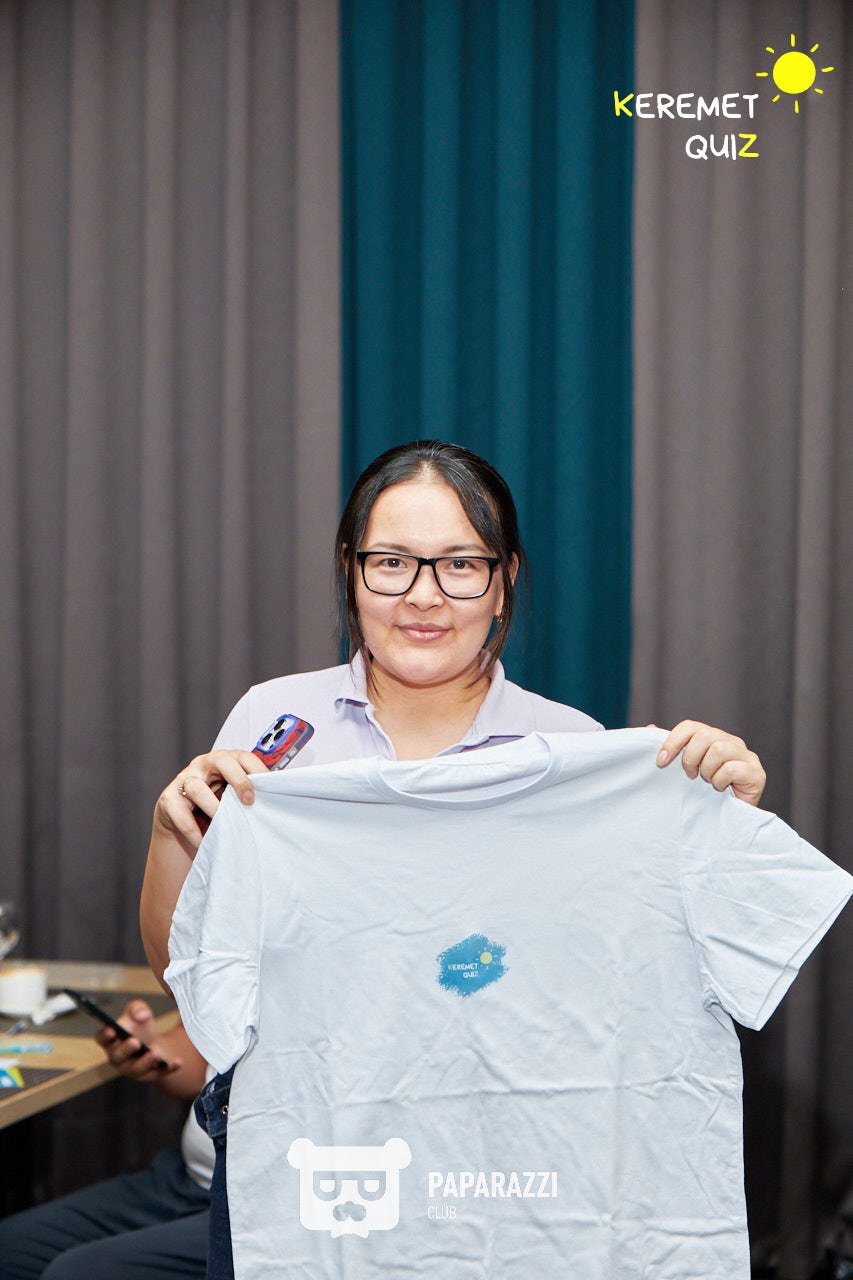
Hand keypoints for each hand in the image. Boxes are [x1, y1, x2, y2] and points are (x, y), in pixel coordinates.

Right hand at [95, 1000, 175, 1080]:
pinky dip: (168, 1069)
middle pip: (117, 1057)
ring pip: (136, 1070)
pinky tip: (178, 1062)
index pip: (101, 1039)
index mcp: (110, 1040)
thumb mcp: (138, 1010)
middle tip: (135, 1042)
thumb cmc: (138, 1025)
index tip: (112, 1030)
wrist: (151, 1041)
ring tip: (156, 1053)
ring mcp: (133, 1069)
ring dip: (146, 1062)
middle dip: (126, 1050)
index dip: (105, 1035)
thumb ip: (138, 1008)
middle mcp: (118, 1058)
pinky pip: (158, 1074)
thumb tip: (142, 1015)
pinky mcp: (150, 1075)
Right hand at [154, 749, 268, 850]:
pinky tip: (205, 841)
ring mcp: (183, 781)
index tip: (269, 787)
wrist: (179, 823)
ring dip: (214, 807)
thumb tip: (278, 798)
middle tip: (250, 801)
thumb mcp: (231, 795)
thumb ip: (248, 793)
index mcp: (223, 761)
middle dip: (238, 779)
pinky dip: (194, 831)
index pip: (243, 756)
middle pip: (220, 760)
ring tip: (225, 824)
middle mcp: (202, 766)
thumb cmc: (214, 806)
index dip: (257, 769)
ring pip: (197, 788)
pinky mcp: (168, 801)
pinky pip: (181, 814)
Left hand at [653, 720, 765, 805]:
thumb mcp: (683, 770)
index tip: (661, 761)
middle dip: (690, 758)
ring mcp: (747, 756)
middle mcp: (732, 742)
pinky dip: (720, 781)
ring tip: (708, 782)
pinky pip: (731, 769)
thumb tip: (650, 728)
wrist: (727, 823)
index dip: (673, 741)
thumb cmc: (704, 795)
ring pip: (719, 750)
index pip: (690, 726)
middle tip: (690, 776)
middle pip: (705, 735)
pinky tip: (721, 789)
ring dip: (707, 771)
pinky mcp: (757, 773)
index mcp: (714, 737)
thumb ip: (670, 749)